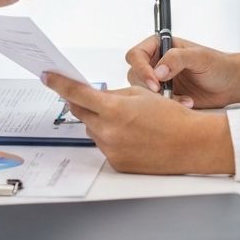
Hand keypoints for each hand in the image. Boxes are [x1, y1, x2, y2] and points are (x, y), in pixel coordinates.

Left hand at [43, 73, 234, 175]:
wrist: (191, 143)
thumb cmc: (171, 116)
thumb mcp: (140, 94)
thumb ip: (113, 95)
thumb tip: (97, 97)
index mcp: (113, 109)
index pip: (76, 94)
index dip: (59, 83)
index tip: (48, 76)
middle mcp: (108, 131)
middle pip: (80, 112)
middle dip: (83, 103)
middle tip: (95, 98)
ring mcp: (111, 150)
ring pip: (93, 129)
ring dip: (101, 121)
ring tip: (128, 120)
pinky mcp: (117, 163)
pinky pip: (104, 145)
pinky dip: (111, 137)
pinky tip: (132, 135)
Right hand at [126, 35, 239, 107]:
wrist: (231, 85)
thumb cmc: (218, 65)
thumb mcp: (199, 57)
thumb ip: (177, 59)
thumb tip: (158, 71)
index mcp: (160, 46)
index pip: (136, 55)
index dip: (141, 69)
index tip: (155, 82)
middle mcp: (157, 63)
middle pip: (135, 75)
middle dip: (148, 86)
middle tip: (164, 94)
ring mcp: (160, 81)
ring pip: (143, 92)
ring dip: (160, 98)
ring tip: (183, 99)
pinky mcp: (166, 97)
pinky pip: (157, 105)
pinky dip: (170, 106)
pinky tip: (187, 103)